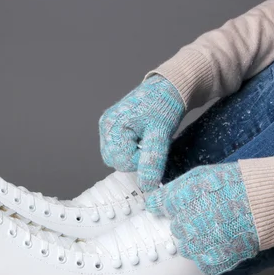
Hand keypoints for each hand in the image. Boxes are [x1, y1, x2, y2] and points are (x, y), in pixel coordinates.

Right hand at [99, 75, 184, 191]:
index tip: (153, 145)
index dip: (141, 160)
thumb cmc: (165, 106)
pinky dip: (131, 149)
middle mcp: (105, 126)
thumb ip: (152, 160)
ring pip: (117, 158)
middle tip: (150, 142)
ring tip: (146, 138)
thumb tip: (147, 186)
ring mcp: (107, 128)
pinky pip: (118, 150)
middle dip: (135, 158)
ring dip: (133, 154)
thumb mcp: (161, 134)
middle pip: (116, 161)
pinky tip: (141, 138)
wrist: (168, 87)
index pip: (122, 162)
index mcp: (113, 126)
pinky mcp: (112, 129)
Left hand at [146, 163, 259, 274]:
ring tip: (220, 229)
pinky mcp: (212, 261)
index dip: (171, 205)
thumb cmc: (237, 183)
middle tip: (211, 216)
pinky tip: (225, 242)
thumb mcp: (202, 175)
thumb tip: (154, 203)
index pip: (158, 205)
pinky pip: (202, 262)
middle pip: (175, 227)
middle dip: (188, 222)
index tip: (181, 205)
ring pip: (187, 247)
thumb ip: (176, 189)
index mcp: (179, 199)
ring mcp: (197, 244)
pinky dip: (212, 256)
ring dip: (199, 240)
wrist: (268, 201)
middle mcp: (183, 222)